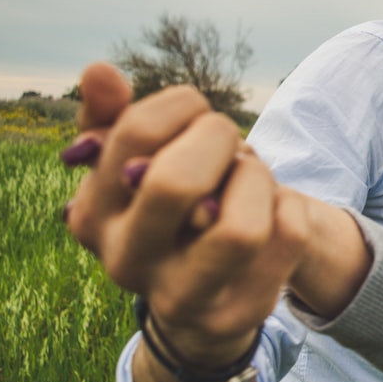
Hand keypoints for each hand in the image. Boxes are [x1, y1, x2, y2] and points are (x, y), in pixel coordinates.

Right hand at [63, 64, 310, 365]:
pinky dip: (290, 202)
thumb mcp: (137, 165)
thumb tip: (98, 71)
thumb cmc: (173, 208)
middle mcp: (127, 264)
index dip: (182, 104)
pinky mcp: (242, 310)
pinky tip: (272, 209)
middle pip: (176, 182)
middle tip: (226, 140)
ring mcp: (185, 298)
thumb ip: (114, 118)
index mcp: (92, 216)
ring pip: (241, 227)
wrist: (204, 299)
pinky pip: (288, 232)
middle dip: (218, 138)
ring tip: (248, 178)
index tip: (194, 113)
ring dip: (256, 177)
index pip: (135, 133)